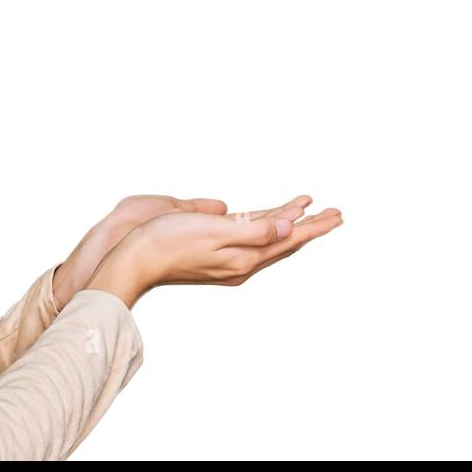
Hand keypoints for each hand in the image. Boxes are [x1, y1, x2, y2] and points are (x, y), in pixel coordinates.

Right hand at [85, 196, 343, 308]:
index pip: (289, 238)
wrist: (133, 259)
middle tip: (334, 212)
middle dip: (309, 224)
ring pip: (269, 238)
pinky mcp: (214, 252)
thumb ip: (255, 230)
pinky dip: (266, 224)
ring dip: (289, 223)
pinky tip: (269, 220)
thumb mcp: (216, 233)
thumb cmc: (168, 242)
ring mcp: (228, 259)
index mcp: (245, 257)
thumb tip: (290, 228)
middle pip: (284, 240)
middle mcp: (241, 261)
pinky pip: (251, 237)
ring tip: (308, 210)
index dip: (314, 225)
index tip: (337, 214)